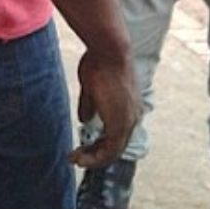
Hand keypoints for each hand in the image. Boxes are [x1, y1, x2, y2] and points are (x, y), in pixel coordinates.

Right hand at [69, 50, 141, 169]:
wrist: (109, 48)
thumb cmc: (99, 59)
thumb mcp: (91, 86)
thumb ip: (90, 104)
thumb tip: (85, 119)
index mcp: (128, 105)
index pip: (116, 131)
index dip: (99, 141)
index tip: (84, 144)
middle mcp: (133, 116)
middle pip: (116, 145)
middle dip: (95, 153)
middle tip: (78, 157)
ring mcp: (128, 121)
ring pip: (113, 151)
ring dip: (93, 158)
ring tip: (76, 159)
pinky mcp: (121, 125)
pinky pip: (109, 152)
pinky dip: (94, 158)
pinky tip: (81, 157)